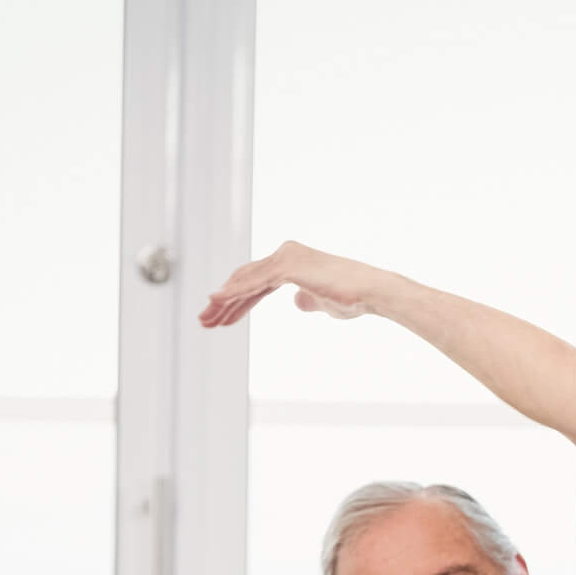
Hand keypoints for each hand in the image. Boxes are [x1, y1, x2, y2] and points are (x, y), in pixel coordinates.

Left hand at [198, 240, 395, 327]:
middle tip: (204, 320)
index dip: (237, 301)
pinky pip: (254, 282)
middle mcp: (285, 254)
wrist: (370, 291)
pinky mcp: (288, 266)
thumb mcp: (323, 301)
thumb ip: (307, 299)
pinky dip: (234, 292)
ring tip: (206, 318)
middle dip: (223, 302)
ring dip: (223, 301)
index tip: (221, 318)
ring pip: (245, 281)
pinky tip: (217, 300)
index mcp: (291, 262)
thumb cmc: (353, 297)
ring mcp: (285, 258)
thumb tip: (297, 302)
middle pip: (245, 280)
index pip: (256, 283)